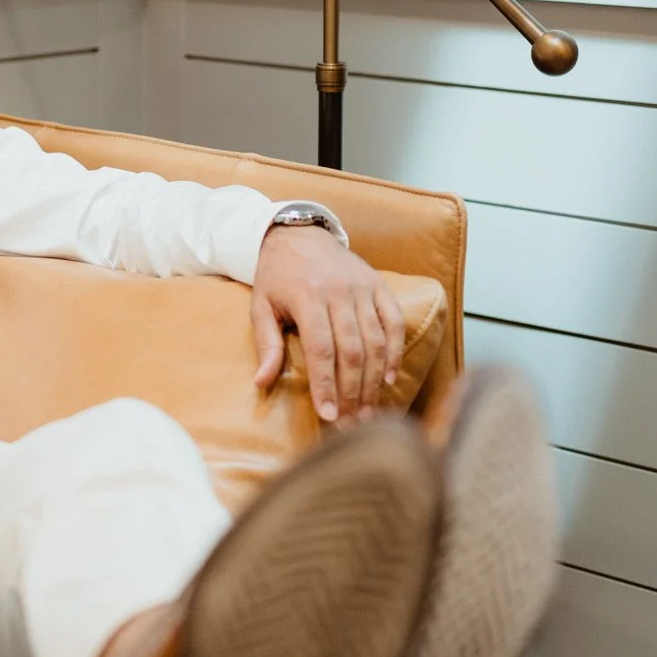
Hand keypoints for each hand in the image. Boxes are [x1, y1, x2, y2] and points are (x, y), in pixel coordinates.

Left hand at [252, 225, 405, 424]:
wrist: (299, 234)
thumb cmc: (277, 276)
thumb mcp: (261, 305)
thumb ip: (266, 343)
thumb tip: (261, 382)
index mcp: (307, 297)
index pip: (321, 350)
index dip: (326, 385)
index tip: (329, 416)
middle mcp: (339, 292)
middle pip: (352, 351)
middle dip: (353, 392)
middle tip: (351, 423)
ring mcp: (362, 288)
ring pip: (375, 341)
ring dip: (373, 380)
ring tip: (368, 411)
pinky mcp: (379, 285)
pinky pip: (394, 322)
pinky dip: (394, 352)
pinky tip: (388, 378)